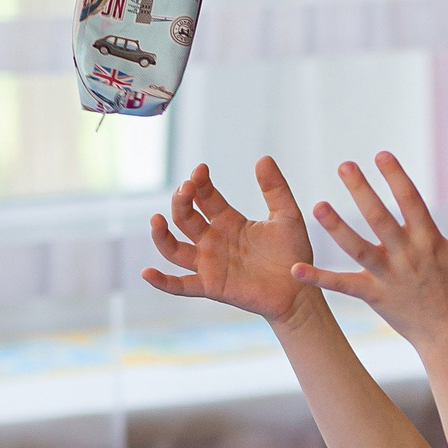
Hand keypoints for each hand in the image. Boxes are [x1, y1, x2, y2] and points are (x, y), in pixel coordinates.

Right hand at [142, 159, 318, 326]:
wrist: (301, 290)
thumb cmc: (294, 255)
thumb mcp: (287, 216)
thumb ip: (275, 189)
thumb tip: (263, 157)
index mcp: (228, 221)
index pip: (204, 198)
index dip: (199, 183)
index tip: (200, 170)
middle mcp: (213, 241)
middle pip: (185, 218)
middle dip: (182, 201)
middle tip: (186, 188)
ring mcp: (209, 264)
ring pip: (174, 248)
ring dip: (161, 235)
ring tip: (156, 219)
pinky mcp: (212, 286)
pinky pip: (181, 286)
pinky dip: (162, 282)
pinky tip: (147, 273)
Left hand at [295, 152, 447, 348]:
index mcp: (430, 242)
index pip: (411, 203)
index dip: (396, 178)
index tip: (381, 155)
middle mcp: (407, 256)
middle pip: (381, 220)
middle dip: (363, 192)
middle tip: (345, 166)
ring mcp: (389, 277)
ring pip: (359, 249)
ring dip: (337, 228)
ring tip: (317, 206)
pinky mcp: (374, 296)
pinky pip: (344, 285)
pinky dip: (320, 278)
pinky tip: (296, 269)